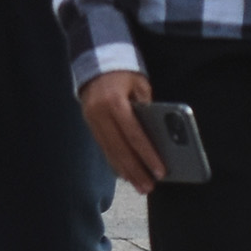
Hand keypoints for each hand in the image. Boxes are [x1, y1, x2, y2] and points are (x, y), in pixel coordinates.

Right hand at [78, 70, 166, 194]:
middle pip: (120, 148)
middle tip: (149, 187)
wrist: (94, 63)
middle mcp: (99, 113)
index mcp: (114, 102)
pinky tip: (125, 174)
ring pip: (110, 152)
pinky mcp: (89, 124)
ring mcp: (91, 120)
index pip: (134, 135)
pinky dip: (115, 162)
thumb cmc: (124, 74)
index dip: (148, 155)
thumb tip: (161, 137)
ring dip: (125, 171)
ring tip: (140, 186)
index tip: (161, 171)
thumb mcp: (140, 85)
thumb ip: (148, 109)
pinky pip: (103, 148)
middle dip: (136, 170)